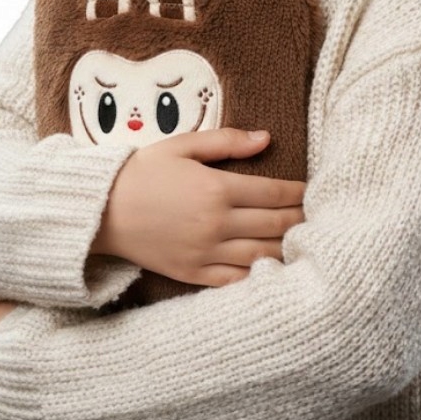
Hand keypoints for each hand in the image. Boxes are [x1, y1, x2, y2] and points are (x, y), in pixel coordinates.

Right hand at [91, 128, 305, 286]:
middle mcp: (216, 223)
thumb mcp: (183, 146)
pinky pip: (236, 281)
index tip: (313, 193)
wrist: (100, 209)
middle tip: (319, 218)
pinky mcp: (193, 274)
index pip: (274, 194)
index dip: (299, 194)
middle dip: (301, 221)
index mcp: (217, 188)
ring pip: (262, 256)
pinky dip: (259, 277)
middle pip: (275, 225)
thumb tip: (266, 138)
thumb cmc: (143, 171)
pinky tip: (273, 271)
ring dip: (287, 249)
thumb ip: (226, 142)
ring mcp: (205, 252)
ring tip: (305, 244)